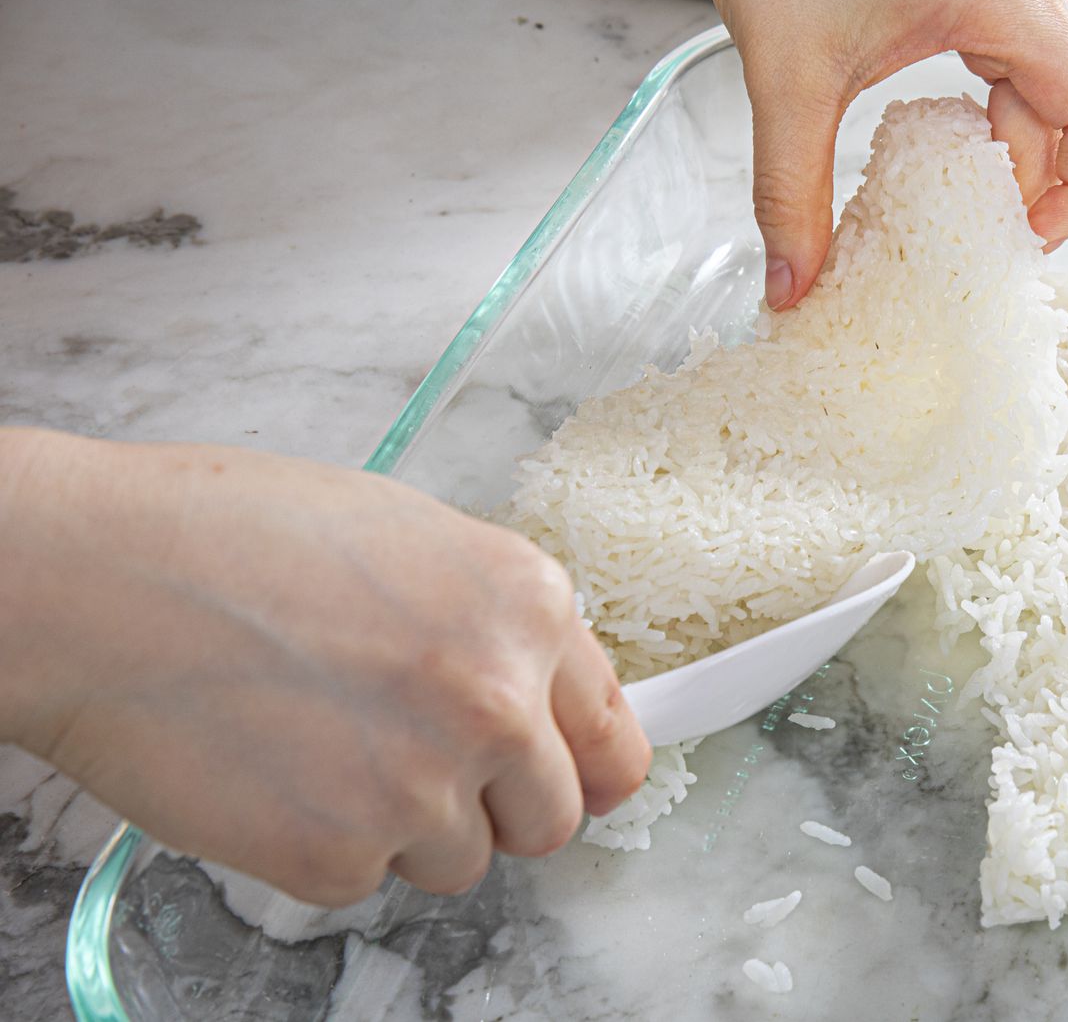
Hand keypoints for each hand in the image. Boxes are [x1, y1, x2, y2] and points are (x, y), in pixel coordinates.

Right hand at [0, 429, 649, 905]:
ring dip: (406, 825)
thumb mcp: (411, 541)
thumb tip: (537, 698)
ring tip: (324, 744)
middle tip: (420, 765)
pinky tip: (274, 769)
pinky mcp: (339, 855)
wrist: (102, 578)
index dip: (585, 768)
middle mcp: (497, 700)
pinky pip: (364, 881)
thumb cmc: (233, 536)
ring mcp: (423, 786)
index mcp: (527, 607)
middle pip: (552, 819)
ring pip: (459, 860)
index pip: (615, 742)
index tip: (567, 781)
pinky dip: (323, 844)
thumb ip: (494, 625)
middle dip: (496, 806)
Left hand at [676, 0, 1067, 308]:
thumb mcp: (787, 82)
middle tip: (1002, 231)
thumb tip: (792, 283)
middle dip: (1055, 174)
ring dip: (1032, 138)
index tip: (1030, 240)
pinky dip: (1008, 100)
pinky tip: (956, 136)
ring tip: (979, 193)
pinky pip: (1030, 43)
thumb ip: (791, 194)